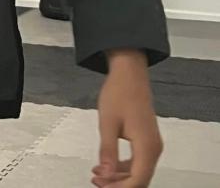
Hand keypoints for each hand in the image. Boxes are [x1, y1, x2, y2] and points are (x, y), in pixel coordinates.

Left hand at [91, 50, 162, 186]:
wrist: (129, 73)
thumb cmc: (118, 93)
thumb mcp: (107, 122)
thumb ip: (107, 151)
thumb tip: (105, 174)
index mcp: (147, 146)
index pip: (138, 179)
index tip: (101, 186)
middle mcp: (154, 148)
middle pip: (140, 178)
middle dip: (118, 184)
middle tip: (96, 181)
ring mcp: (152, 144)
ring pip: (138, 171)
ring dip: (119, 177)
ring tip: (97, 174)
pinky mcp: (147, 139)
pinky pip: (137, 161)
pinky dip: (123, 166)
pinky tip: (106, 165)